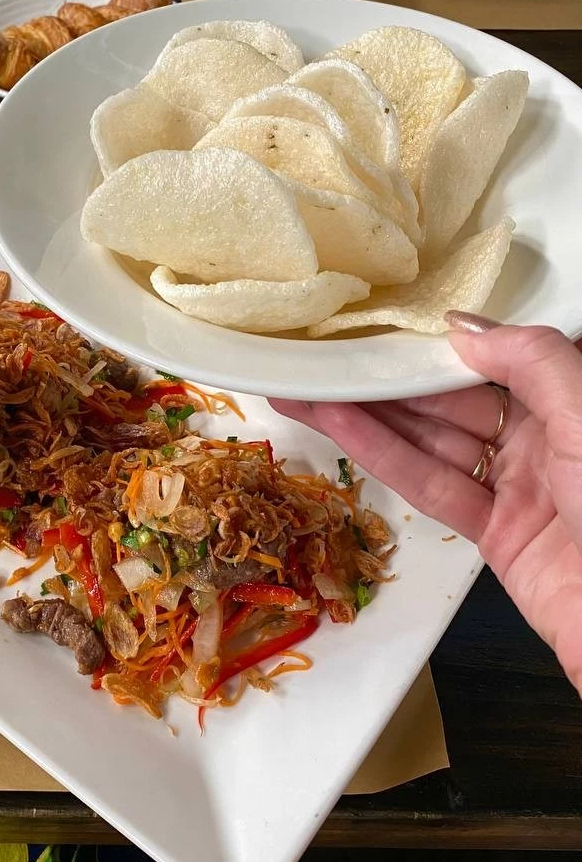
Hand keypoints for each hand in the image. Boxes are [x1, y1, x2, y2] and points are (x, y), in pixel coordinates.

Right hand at [269, 316, 581, 694]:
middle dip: (388, 379)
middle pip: (453, 400)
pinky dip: (384, 458)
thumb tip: (461, 327)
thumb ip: (532, 361)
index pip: (497, 359)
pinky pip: (432, 488)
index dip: (438, 344)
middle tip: (322, 356)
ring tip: (306, 389)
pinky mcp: (496, 536)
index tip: (383, 325)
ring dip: (368, 415)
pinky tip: (340, 428)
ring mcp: (518, 489)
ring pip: (432, 442)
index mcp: (573, 401)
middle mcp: (545, 439)